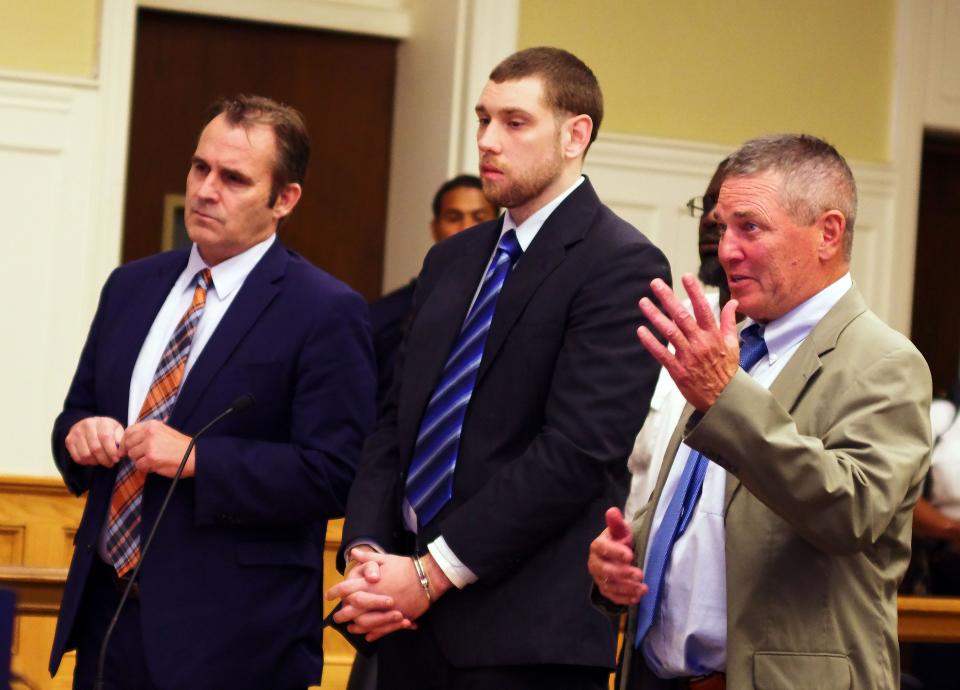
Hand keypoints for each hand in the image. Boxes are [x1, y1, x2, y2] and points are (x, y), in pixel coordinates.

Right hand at [65, 417, 124, 466]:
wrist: (88, 424)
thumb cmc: (106, 429)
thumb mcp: (116, 429)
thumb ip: (120, 438)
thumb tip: (121, 450)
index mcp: (101, 421)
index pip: (106, 438)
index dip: (111, 451)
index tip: (116, 459)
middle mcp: (87, 425)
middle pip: (96, 448)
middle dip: (105, 459)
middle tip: (111, 463)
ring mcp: (76, 433)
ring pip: (86, 455)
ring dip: (96, 462)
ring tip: (102, 461)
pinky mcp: (69, 440)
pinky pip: (77, 458)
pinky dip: (86, 462)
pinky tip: (93, 459)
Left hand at [120, 420, 193, 476]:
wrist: (193, 456)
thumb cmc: (180, 446)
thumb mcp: (164, 431)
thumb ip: (147, 433)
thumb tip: (129, 440)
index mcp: (152, 425)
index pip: (129, 431)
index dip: (124, 441)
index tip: (125, 448)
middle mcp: (149, 433)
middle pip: (128, 444)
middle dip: (132, 452)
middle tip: (142, 457)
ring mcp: (149, 446)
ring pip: (132, 455)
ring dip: (140, 460)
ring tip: (153, 460)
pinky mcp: (151, 458)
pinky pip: (139, 465)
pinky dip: (145, 468)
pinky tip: (155, 465)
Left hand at [328, 550, 452, 640]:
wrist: (428, 578)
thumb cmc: (406, 567)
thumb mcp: (386, 559)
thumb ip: (368, 558)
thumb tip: (353, 553)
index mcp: (371, 583)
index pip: (347, 589)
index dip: (336, 591)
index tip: (330, 595)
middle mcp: (376, 598)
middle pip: (352, 609)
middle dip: (342, 614)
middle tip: (337, 617)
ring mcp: (386, 610)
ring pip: (365, 622)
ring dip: (356, 626)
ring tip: (351, 628)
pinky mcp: (397, 618)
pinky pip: (382, 630)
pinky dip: (373, 633)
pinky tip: (369, 635)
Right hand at [588, 507, 646, 604]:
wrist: (618, 554)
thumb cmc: (619, 541)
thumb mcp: (620, 530)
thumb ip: (616, 523)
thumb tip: (612, 511)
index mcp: (597, 546)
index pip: (602, 548)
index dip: (615, 552)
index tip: (630, 555)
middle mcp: (595, 563)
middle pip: (604, 570)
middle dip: (622, 573)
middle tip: (640, 574)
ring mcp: (599, 578)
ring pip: (609, 586)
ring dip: (626, 588)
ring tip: (643, 588)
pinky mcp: (605, 590)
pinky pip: (612, 597)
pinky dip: (624, 599)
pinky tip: (637, 598)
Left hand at [637, 275, 739, 411]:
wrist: (724, 398)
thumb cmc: (727, 370)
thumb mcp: (733, 344)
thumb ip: (730, 322)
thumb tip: (733, 303)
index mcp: (713, 335)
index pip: (703, 308)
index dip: (694, 292)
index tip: (685, 277)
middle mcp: (700, 343)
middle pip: (682, 316)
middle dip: (667, 298)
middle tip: (656, 283)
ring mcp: (688, 356)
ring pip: (669, 332)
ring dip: (655, 316)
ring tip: (643, 302)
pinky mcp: (678, 370)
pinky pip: (662, 353)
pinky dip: (651, 342)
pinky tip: (641, 330)